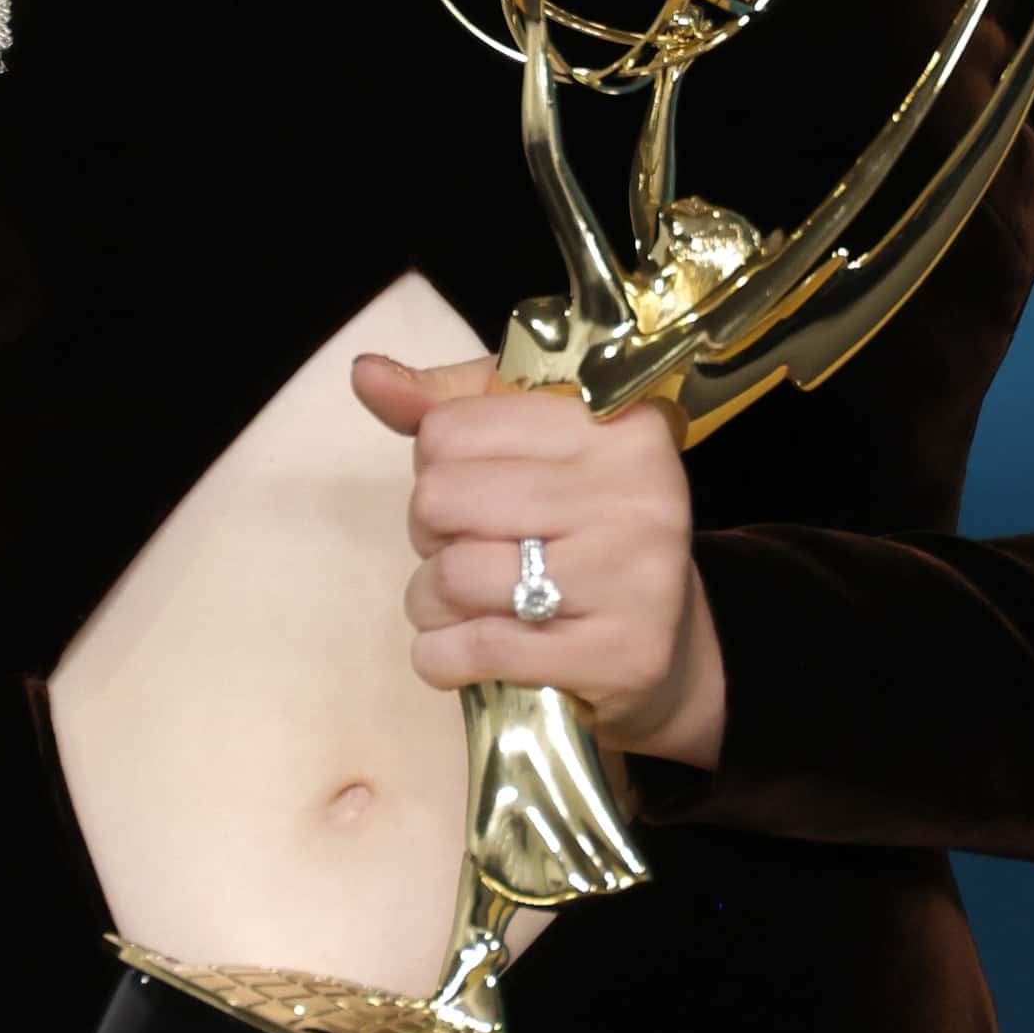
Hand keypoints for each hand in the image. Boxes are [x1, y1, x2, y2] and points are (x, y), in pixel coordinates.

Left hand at [351, 351, 726, 766]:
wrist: (667, 648)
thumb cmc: (582, 531)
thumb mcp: (531, 447)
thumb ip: (448, 405)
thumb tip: (366, 374)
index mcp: (619, 420)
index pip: (449, 428)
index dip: (438, 468)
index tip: (477, 493)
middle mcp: (639, 489)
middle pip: (441, 498)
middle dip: (430, 535)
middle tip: (466, 550)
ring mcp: (636, 575)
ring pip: (452, 576)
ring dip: (430, 603)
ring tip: (464, 605)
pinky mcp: (623, 656)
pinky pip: (477, 649)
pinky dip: (442, 658)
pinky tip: (463, 653)